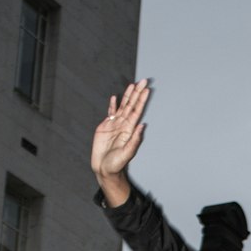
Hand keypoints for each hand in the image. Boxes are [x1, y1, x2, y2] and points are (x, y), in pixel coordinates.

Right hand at [91, 79, 149, 200]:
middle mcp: (123, 125)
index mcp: (130, 130)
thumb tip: (142, 125)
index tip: (146, 90)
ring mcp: (114, 126)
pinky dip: (112, 105)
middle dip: (137, 93)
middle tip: (143, 81)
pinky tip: (115, 97)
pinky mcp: (105, 127)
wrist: (104, 169)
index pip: (137, 111)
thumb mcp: (127, 153)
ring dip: (127, 96)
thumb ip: (135, 140)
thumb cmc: (116, 165)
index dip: (141, 100)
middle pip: (131, 106)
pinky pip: (110, 114)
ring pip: (122, 107)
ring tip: (132, 85)